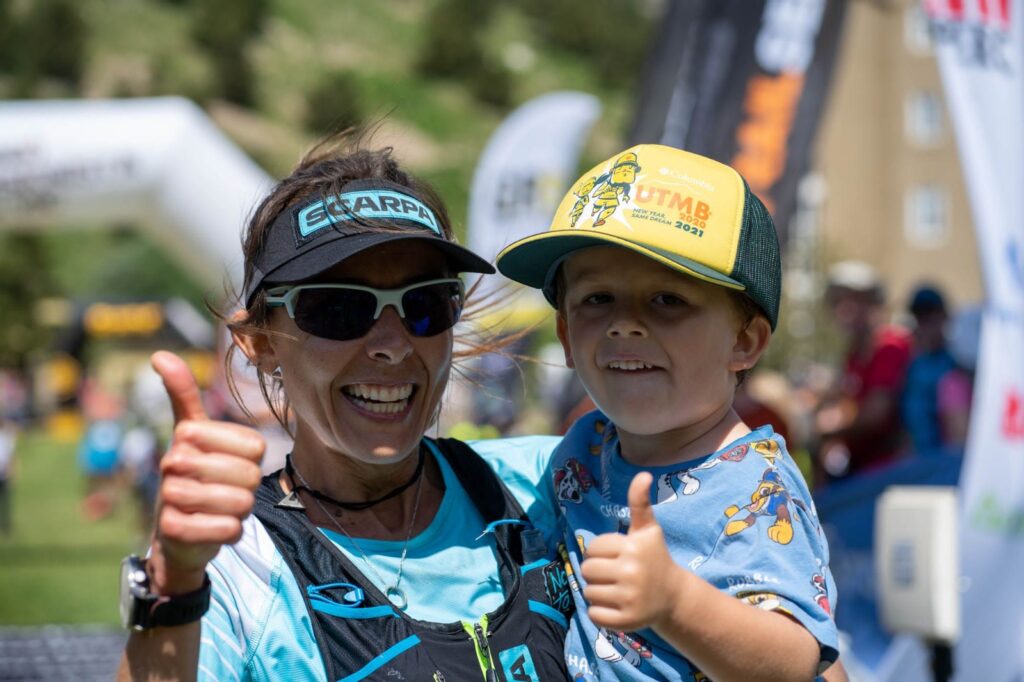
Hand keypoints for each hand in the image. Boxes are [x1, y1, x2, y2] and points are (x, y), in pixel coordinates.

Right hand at [147, 351, 264, 594]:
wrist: (176, 534)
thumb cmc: (196, 478)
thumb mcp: (196, 434)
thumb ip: (183, 394)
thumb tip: (158, 355)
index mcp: (190, 434)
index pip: (254, 446)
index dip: (253, 460)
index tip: (230, 462)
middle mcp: (175, 460)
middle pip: (248, 475)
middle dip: (247, 489)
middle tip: (226, 491)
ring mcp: (171, 495)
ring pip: (240, 503)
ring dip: (239, 511)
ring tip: (219, 509)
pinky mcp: (173, 530)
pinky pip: (228, 529)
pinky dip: (230, 533)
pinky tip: (213, 529)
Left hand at [580, 472, 687, 631]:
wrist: (672, 596)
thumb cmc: (653, 557)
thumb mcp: (647, 529)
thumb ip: (639, 503)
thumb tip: (643, 474)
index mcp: (633, 548)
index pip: (592, 548)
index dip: (601, 552)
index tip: (618, 556)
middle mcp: (632, 572)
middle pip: (587, 571)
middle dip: (597, 572)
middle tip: (615, 574)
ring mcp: (630, 598)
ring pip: (588, 592)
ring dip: (597, 591)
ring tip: (616, 589)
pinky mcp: (626, 621)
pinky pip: (594, 614)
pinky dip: (599, 612)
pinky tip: (616, 606)